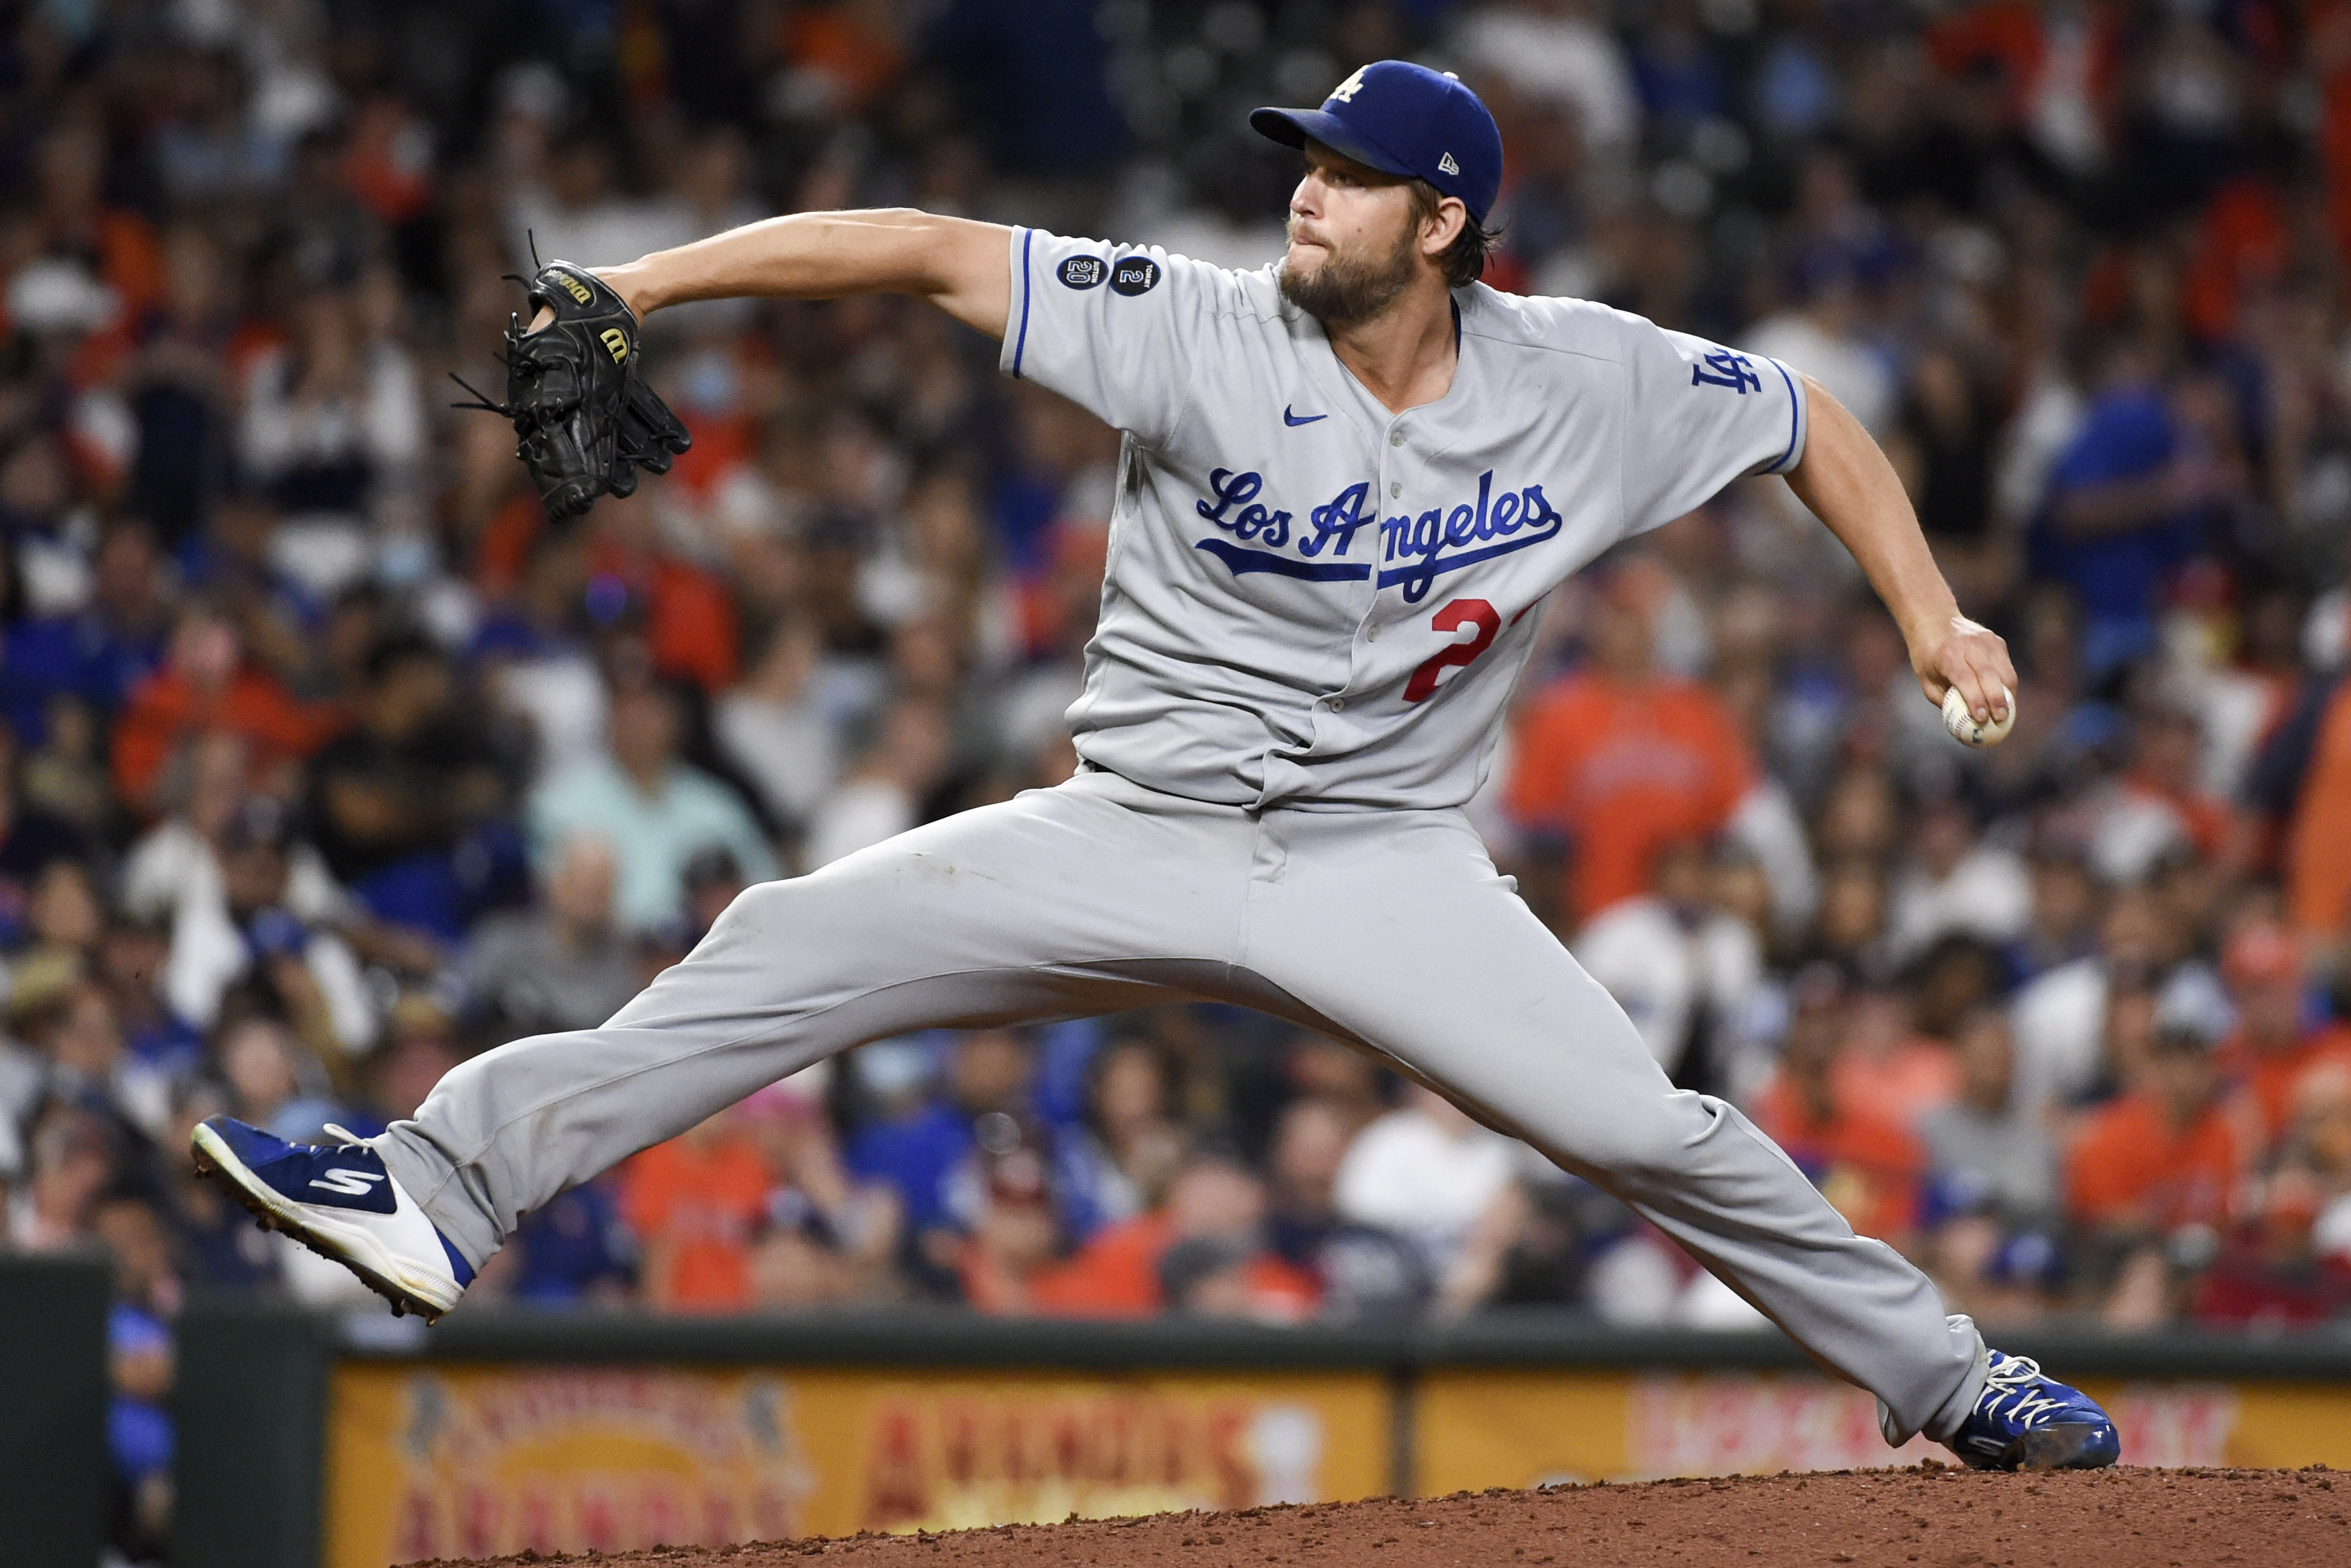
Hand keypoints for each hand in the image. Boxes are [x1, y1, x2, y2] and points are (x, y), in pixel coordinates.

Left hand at [1910, 612, 2016, 726]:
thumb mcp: (1926, 679)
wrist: (1934, 620)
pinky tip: (2003, 697)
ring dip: (2008, 694)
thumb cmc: (1927, 656)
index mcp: (1948, 655)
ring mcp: (1986, 640)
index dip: (1975, 700)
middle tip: (2001, 720)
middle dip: (1998, 700)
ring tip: (2006, 712)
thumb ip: (1944, 699)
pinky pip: (2006, 666)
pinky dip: (2007, 683)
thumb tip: (1963, 722)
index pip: (1966, 679)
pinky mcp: (1996, 641)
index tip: (1981, 719)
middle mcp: (1969, 645)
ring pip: (2004, 671)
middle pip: (1989, 675)